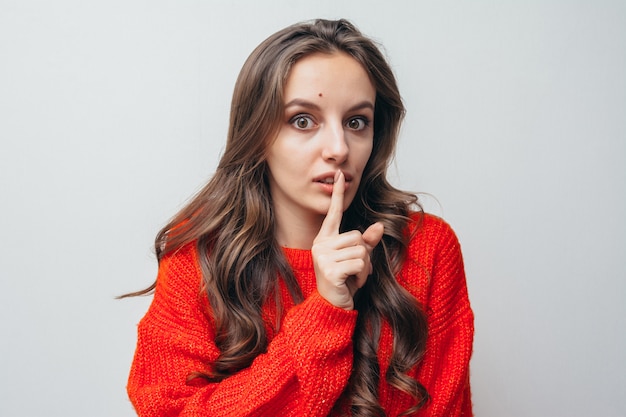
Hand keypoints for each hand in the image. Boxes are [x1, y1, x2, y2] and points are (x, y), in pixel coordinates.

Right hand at [312, 171, 383, 309]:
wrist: (332, 307)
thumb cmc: (344, 282)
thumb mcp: (357, 259)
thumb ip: (366, 242)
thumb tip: (379, 226)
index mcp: (324, 239)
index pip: (332, 214)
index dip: (337, 194)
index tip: (340, 174)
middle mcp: (320, 245)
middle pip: (357, 235)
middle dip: (363, 254)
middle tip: (354, 271)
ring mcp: (323, 256)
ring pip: (361, 249)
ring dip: (364, 266)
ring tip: (353, 277)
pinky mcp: (330, 268)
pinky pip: (359, 262)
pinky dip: (362, 274)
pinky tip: (351, 283)